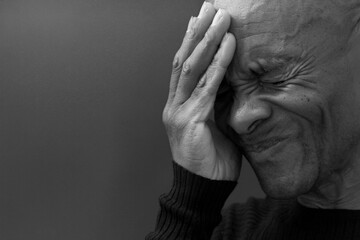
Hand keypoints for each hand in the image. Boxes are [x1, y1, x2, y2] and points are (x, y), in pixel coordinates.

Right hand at [162, 2, 241, 180]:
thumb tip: (230, 82)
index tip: (198, 19)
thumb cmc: (209, 159)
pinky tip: (228, 45)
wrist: (201, 188)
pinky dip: (218, 64)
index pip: (182, 66)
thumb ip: (217, 103)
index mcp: (177, 105)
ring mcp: (178, 111)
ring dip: (207, 39)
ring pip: (191, 67)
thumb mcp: (213, 125)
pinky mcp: (189, 120)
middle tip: (208, 7)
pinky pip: (207, 87)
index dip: (189, 41)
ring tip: (220, 17)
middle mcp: (174, 104)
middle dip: (196, 31)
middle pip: (183, 59)